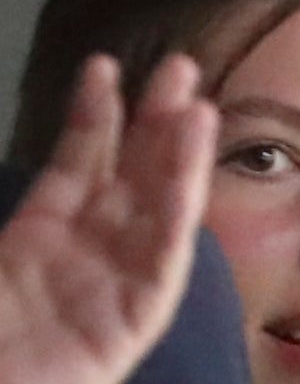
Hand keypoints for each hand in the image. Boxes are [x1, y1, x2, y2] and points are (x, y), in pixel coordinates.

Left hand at [0, 55, 219, 383]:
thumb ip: (7, 233)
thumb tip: (27, 195)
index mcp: (37, 243)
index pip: (77, 167)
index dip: (91, 118)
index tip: (105, 69)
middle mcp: (83, 258)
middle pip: (129, 176)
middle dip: (152, 120)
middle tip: (180, 66)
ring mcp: (113, 286)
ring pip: (156, 207)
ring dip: (178, 152)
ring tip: (197, 100)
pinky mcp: (135, 317)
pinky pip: (164, 249)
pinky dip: (181, 199)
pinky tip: (190, 158)